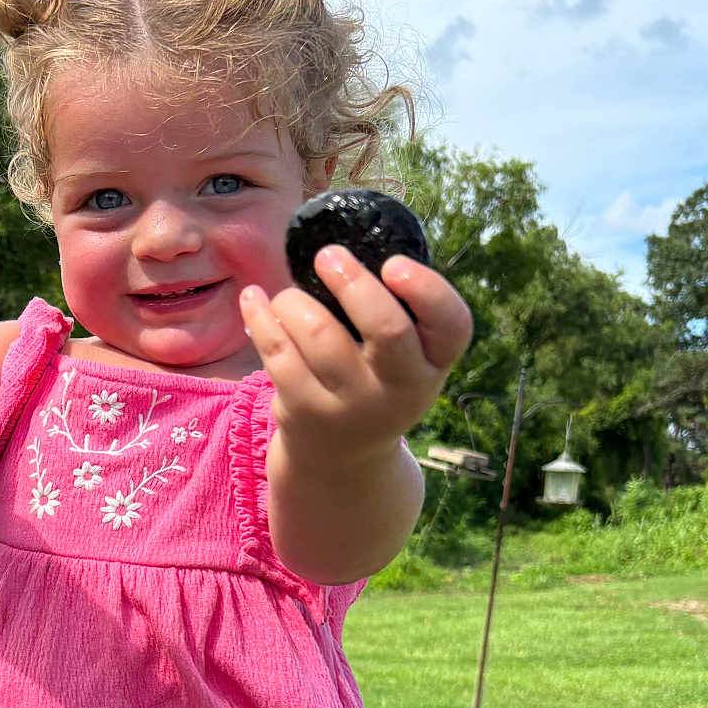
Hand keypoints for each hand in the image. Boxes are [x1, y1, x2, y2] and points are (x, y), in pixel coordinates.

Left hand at [240, 247, 472, 473]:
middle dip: (354, 282)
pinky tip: (254, 298)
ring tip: (288, 295)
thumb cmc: (376, 383)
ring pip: (320, 335)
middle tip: (329, 257)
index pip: (452, 325)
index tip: (392, 264)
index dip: (426, 289)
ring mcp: (351, 406)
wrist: (341, 459)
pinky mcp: (304, 412)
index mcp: (433, 366)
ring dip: (295, 300)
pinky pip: (277, 354)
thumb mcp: (406, 360)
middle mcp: (400, 390)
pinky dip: (261, 318)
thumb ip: (398, 315)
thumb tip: (348, 248)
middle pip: (387, 328)